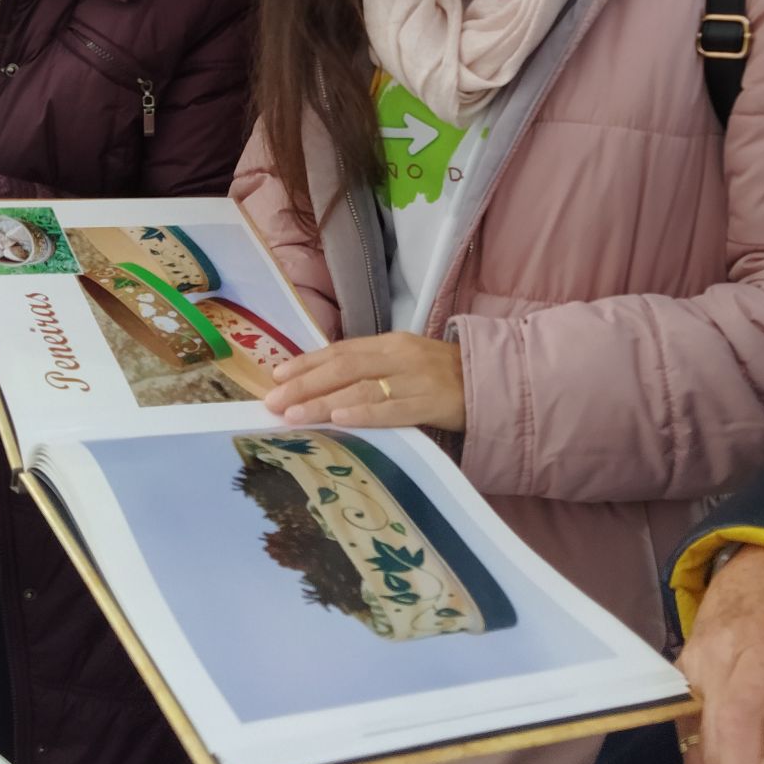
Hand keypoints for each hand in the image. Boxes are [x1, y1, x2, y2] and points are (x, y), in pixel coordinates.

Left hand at [263, 332, 465, 430]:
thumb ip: (368, 368)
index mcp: (389, 343)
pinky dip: (363, 414)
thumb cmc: (439, 376)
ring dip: (322, 402)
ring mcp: (415, 379)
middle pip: (343, 368)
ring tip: (293, 415)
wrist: (490, 382)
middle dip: (304, 385)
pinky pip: (392, 409)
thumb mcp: (402, 362)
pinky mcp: (430, 403)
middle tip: (272, 401)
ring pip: (361, 389)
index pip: (340, 350)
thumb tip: (320, 383)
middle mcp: (399, 356)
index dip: (306, 362)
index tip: (276, 376)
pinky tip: (338, 419)